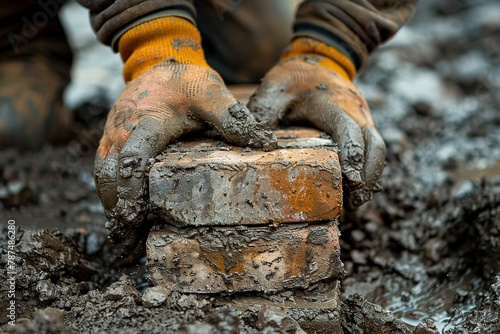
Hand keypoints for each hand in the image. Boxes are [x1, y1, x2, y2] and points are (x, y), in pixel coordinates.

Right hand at [95, 60, 276, 247]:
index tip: (136, 219)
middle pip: (110, 176)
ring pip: (102, 177)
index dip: (131, 191)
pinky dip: (109, 196)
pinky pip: (103, 170)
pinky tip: (121, 217)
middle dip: (117, 210)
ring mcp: (111, 136)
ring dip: (110, 208)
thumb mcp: (211, 91)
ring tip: (124, 241)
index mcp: (146, 122)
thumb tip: (263, 144)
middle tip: (128, 244)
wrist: (158, 63)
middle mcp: (121, 131)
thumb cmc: (186, 80)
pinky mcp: (110, 140)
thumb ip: (231, 116)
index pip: (132, 160)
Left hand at [249, 56, 385, 210]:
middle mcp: (355, 111)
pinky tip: (355, 194)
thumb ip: (263, 113)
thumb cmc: (292, 78)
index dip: (352, 154)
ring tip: (354, 207)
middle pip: (373, 146)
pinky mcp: (363, 127)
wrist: (316, 61)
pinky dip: (368, 172)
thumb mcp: (273, 89)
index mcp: (333, 103)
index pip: (348, 129)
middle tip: (352, 205)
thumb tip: (254, 146)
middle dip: (366, 176)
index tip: (351, 180)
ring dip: (370, 178)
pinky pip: (373, 151)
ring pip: (378, 151)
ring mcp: (363, 119)